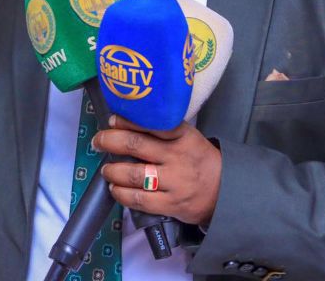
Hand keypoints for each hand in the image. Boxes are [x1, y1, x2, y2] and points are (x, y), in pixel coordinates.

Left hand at [94, 116, 221, 225]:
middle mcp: (177, 157)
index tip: (112, 120)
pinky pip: (139, 199)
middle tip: (98, 141)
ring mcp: (174, 182)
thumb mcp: (189, 138)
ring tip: (106, 170)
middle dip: (110, 141)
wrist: (226, 191)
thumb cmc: (200, 160)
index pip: (151, 124)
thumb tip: (128, 123)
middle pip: (136, 145)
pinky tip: (115, 189)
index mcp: (183, 136)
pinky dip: (121, 194)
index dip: (127, 121)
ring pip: (133, 174)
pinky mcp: (170, 204)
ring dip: (113, 170)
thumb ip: (165, 130)